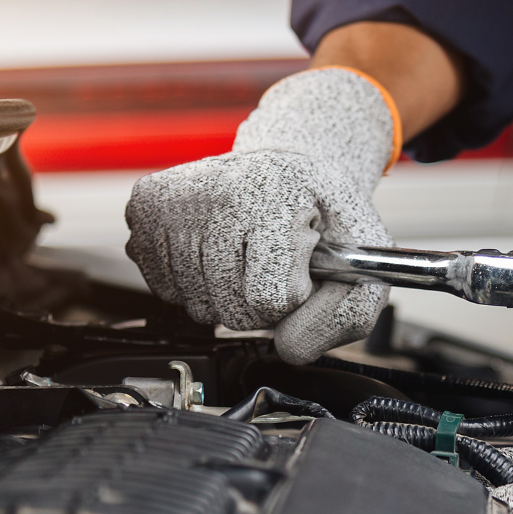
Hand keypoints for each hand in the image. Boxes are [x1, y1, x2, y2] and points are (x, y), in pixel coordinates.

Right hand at [125, 67, 397, 363]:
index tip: (302, 264)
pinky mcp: (146, 207)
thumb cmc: (325, 213)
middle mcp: (218, 191)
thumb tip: (288, 348)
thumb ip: (348, 315)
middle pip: (231, 310)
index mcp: (276, 197)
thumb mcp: (366, 257)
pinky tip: (216, 249)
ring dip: (227, 294)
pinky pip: (165, 289)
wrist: (288, 165)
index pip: (269, 300)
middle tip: (274, 260)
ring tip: (247, 252)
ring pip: (197, 306)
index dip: (293, 297)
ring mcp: (176, 199)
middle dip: (259, 301)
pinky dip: (195, 284)